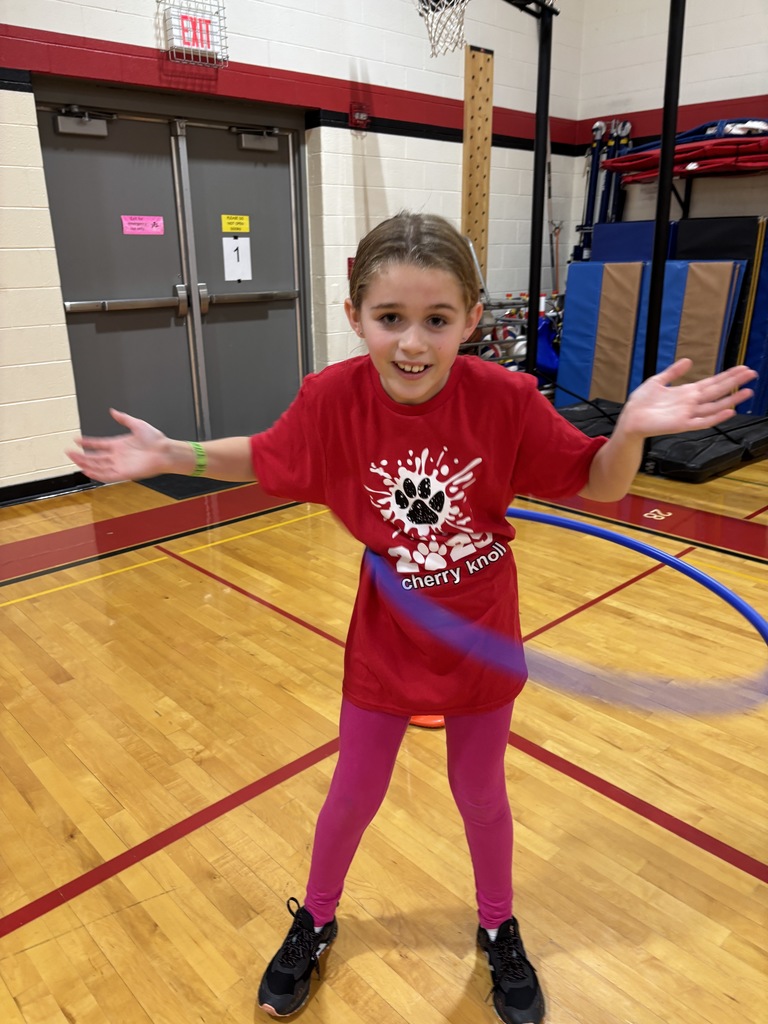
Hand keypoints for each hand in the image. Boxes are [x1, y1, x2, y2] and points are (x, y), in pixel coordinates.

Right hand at [67, 409, 169, 481]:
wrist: (165, 451)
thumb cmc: (155, 439)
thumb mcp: (137, 424)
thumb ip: (124, 419)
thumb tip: (113, 411)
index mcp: (119, 444)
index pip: (99, 444)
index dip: (87, 442)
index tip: (76, 440)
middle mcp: (118, 455)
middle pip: (95, 456)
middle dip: (81, 455)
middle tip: (68, 452)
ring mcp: (120, 465)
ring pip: (98, 466)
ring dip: (85, 463)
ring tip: (73, 459)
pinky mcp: (124, 473)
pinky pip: (107, 475)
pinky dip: (97, 474)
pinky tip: (87, 471)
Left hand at [619, 359, 757, 437]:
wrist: (630, 419)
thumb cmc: (641, 403)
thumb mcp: (657, 381)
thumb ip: (673, 372)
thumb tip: (688, 360)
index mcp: (687, 392)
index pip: (712, 382)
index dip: (727, 375)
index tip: (742, 368)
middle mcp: (691, 403)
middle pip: (718, 391)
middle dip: (734, 382)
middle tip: (751, 374)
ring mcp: (688, 414)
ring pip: (715, 406)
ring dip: (731, 399)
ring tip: (747, 392)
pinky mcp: (682, 424)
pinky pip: (703, 422)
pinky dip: (716, 418)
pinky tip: (729, 411)